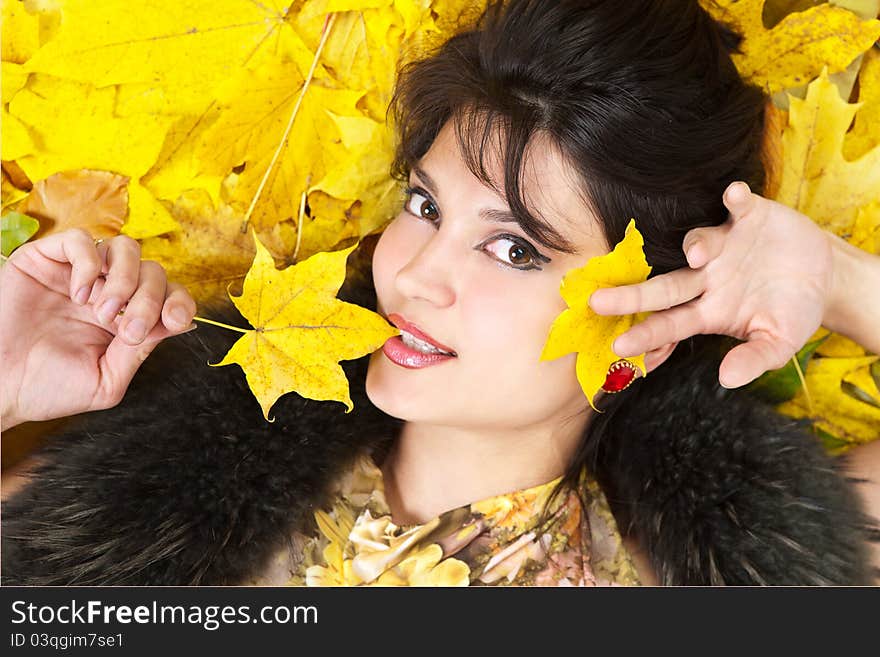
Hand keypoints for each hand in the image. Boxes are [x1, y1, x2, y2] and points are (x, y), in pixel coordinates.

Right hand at [0, 229, 196, 428]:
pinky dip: (88, 263)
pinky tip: (77, 295)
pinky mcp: (47, 259)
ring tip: (103, 312)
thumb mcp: (107, 379)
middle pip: (153, 271)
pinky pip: (82, 241)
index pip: (169, 295)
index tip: (174, 320)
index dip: (179, 302)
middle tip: (126, 329)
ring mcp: (79, 274)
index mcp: (126, 319)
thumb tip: (178, 323)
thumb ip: (140, 351)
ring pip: (125, 249)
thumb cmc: (47, 389)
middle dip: (149, 299)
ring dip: (125, 279)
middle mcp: (108, 292)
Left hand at [589, 182, 833, 387]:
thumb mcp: (778, 342)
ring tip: (700, 256)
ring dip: (697, 246)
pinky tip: (734, 195)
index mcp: (708, 311)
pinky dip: (736, 199)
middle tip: (597, 301)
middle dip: (631, 295)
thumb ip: (754, 359)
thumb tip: (727, 379)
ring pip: (698, 244)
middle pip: (663, 287)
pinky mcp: (749, 217)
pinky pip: (737, 206)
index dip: (646, 333)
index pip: (669, 324)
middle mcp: (705, 278)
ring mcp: (724, 245)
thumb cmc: (791, 312)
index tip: (619, 345)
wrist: (823, 277)